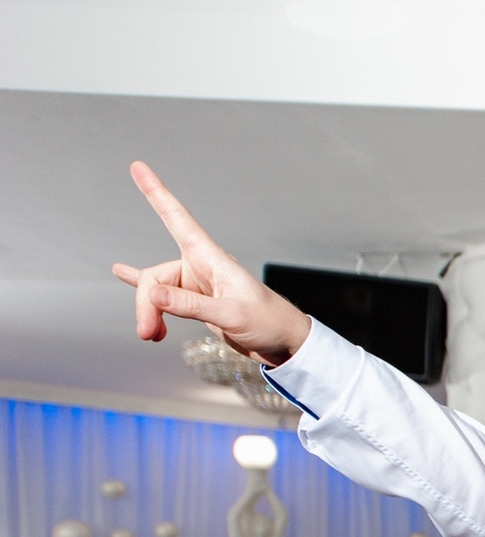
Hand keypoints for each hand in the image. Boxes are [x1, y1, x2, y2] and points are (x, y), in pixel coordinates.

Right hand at [112, 162, 312, 365]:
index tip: (137, 167)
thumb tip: (152, 294)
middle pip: (155, 277)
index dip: (156, 193)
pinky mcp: (196, 303)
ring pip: (156, 293)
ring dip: (149, 313)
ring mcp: (196, 285)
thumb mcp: (231, 315)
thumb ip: (190, 306)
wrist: (285, 344)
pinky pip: (162, 294)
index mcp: (211, 259)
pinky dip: (143, 288)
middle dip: (147, 304)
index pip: (177, 218)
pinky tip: (122, 274)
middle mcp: (200, 267)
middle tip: (147, 333)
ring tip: (150, 335)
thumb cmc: (269, 323)